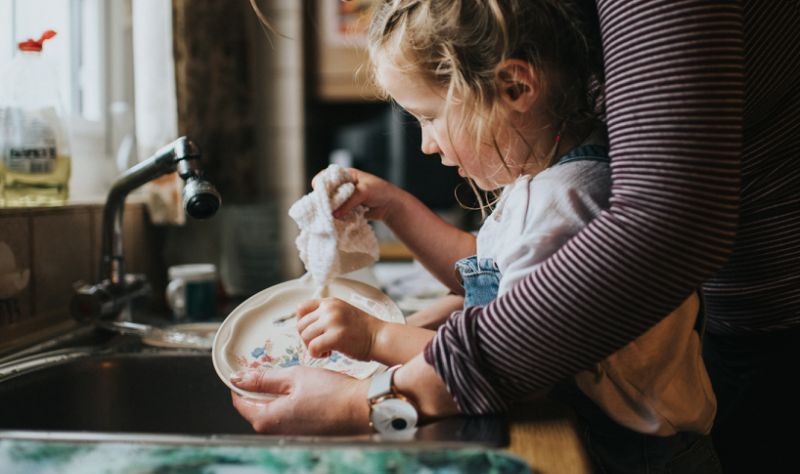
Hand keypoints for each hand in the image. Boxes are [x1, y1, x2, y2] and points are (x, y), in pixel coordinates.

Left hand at [230, 366, 369, 434]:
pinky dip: (287, 401)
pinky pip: (285, 416)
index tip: (246, 369)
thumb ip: (264, 378)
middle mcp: (276, 431)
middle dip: (258, 388)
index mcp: (268, 418)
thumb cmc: (331, 392)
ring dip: (273, 394)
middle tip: (270, 368)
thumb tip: (239, 378)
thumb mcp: (294, 376)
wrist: (360, 408)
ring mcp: (290, 433)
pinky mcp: (303, 432)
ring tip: (288, 377)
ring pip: (271, 411)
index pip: (240, 401)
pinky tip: (300, 390)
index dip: (241, 383)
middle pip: (254, 407)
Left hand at [296, 297, 384, 360]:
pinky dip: (317, 354)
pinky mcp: (336, 336)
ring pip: (305, 337)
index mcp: (330, 302)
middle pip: (301, 325)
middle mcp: (330, 309)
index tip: (312, 332)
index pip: (301, 308)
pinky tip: (328, 354)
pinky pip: (313, 348)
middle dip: (307, 339)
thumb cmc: (362, 330)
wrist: (380, 337)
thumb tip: (305, 327)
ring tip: (327, 350)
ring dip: (312, 347)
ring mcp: (333, 321)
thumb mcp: (342, 313)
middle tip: (321, 344)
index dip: (302, 323)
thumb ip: (325, 315)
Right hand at [312, 168, 403, 220]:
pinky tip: (333, 220)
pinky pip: (339, 211)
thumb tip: (333, 214)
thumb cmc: (380, 191)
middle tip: (320, 207)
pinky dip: (336, 215)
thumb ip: (348, 202)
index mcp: (347, 174)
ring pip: (332, 202)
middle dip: (324, 199)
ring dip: (329, 209)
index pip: (328, 175)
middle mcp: (344, 185)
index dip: (321, 182)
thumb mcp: (363, 192)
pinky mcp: (348, 208)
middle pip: (328, 190)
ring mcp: (346, 197)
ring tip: (325, 215)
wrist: (391, 205)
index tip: (316, 190)